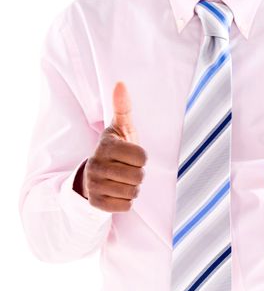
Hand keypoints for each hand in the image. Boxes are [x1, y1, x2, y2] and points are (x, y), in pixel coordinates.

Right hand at [82, 81, 147, 211]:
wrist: (94, 175)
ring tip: (122, 181)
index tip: (132, 155)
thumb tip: (120, 83)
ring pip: (133, 192)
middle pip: (138, 176)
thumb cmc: (115, 149)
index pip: (141, 156)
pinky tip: (117, 192)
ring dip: (133, 188)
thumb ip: (123, 107)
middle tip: (128, 170)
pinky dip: (126, 202)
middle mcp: (96, 165)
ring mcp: (94, 185)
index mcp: (106, 146)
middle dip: (138, 174)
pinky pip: (125, 207)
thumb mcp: (120, 127)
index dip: (142, 157)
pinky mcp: (96, 203)